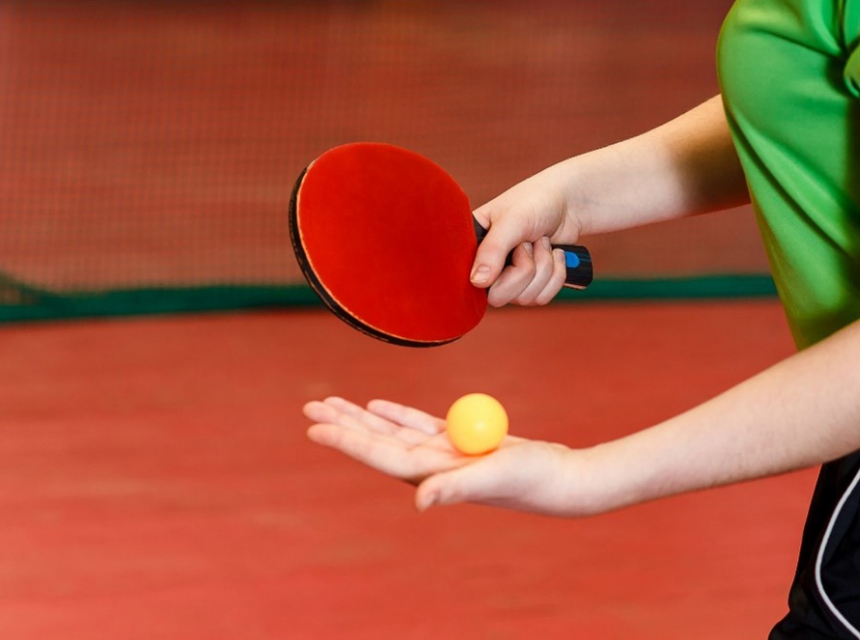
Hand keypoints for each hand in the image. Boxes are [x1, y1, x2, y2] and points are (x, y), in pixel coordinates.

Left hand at [303, 397, 588, 514]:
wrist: (560, 478)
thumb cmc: (532, 480)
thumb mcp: (495, 476)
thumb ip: (456, 487)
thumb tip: (420, 500)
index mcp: (431, 474)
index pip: (378, 454)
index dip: (346, 440)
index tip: (314, 428)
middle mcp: (430, 465)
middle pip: (376, 440)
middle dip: (343, 423)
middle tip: (310, 406)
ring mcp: (442, 453)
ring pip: (392, 430)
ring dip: (362, 415)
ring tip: (333, 402)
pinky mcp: (458, 440)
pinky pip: (418, 423)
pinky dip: (396, 413)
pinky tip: (377, 405)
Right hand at [471, 166, 580, 307]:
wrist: (569, 204)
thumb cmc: (535, 202)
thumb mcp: (511, 221)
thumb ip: (492, 250)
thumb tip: (477, 282)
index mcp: (474, 248)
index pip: (471, 281)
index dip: (494, 272)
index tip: (514, 248)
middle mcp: (488, 268)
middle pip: (500, 297)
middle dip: (525, 269)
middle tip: (528, 243)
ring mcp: (511, 280)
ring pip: (526, 298)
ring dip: (543, 267)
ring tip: (542, 242)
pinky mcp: (532, 286)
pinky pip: (544, 297)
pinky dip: (556, 274)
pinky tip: (555, 254)